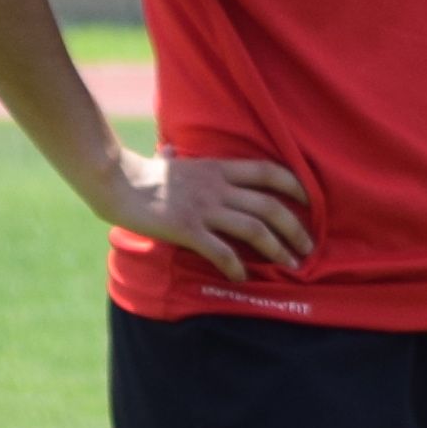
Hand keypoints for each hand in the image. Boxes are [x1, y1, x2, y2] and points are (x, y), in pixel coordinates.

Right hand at [111, 143, 315, 279]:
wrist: (116, 183)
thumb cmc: (139, 174)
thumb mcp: (166, 161)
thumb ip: (174, 157)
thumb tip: (166, 149)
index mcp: (218, 169)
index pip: (268, 172)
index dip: (294, 185)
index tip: (310, 200)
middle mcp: (217, 188)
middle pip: (270, 206)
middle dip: (295, 228)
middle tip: (307, 247)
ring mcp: (203, 209)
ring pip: (254, 229)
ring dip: (277, 249)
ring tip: (290, 265)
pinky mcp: (187, 230)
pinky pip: (221, 251)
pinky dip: (236, 267)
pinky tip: (242, 278)